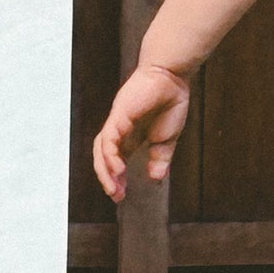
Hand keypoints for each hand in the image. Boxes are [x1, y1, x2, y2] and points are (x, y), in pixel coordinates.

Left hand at [92, 63, 191, 202]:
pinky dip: (110, 155)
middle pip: (103, 157)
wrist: (172, 77)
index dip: (116, 178)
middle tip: (116, 195)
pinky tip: (118, 169)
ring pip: (101, 150)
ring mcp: (117, 122)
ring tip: (115, 187)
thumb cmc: (170, 102)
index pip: (116, 160)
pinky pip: (109, 139)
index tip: (121, 195)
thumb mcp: (167, 139)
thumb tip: (156, 179)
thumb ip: (160, 158)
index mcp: (130, 136)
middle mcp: (119, 130)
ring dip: (106, 170)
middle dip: (107, 178)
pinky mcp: (119, 115)